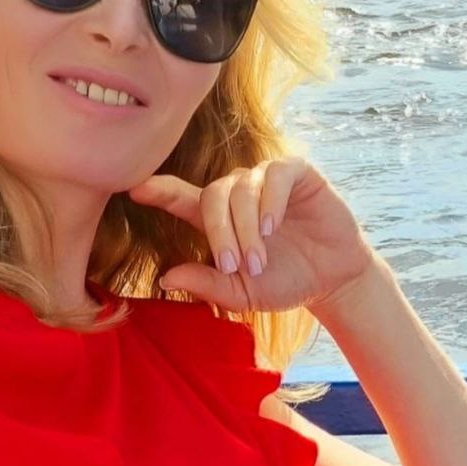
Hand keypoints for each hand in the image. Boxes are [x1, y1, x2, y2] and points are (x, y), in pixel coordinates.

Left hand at [127, 157, 377, 315]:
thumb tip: (166, 277)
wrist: (332, 278)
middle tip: (233, 265)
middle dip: (219, 231)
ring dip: (246, 225)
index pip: (181, 197)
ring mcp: (267, 180)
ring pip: (242, 187)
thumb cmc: (283, 282)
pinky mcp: (297, 172)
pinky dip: (270, 201)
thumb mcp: (242, 293)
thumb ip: (208, 284)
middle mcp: (238, 192)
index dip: (158, 189)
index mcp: (218, 219)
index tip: (134, 188)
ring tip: (259, 258)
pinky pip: (275, 175)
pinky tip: (273, 226)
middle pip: (212, 194)